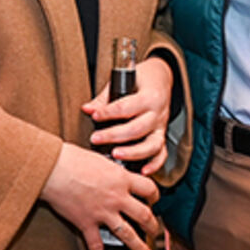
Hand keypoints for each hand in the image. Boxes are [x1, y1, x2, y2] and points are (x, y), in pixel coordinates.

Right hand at [40, 143, 159, 249]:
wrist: (52, 168)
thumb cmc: (71, 158)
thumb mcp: (100, 158)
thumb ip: (111, 169)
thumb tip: (115, 171)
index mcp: (121, 178)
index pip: (149, 188)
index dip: (155, 195)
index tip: (154, 199)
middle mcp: (116, 197)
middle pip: (144, 215)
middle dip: (152, 225)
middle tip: (154, 230)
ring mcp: (103, 213)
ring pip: (128, 234)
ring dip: (139, 246)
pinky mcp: (86, 223)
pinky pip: (96, 246)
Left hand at [83, 55, 172, 175]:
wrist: (161, 78)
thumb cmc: (140, 80)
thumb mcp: (123, 82)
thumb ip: (105, 98)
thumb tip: (87, 109)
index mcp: (148, 96)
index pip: (126, 106)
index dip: (108, 112)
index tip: (94, 116)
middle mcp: (157, 113)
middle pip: (137, 128)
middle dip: (114, 135)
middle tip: (96, 139)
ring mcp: (161, 127)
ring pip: (151, 144)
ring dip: (133, 152)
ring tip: (115, 155)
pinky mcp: (162, 136)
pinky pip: (162, 154)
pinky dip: (154, 165)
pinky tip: (142, 171)